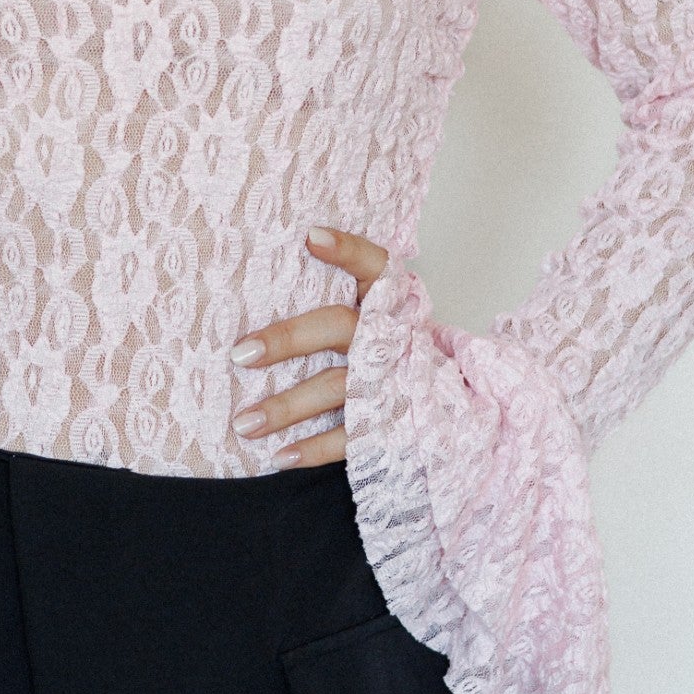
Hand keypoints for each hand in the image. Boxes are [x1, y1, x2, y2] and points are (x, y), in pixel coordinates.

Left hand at [229, 225, 389, 467]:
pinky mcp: (388, 424)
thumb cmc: (391, 348)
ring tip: (243, 423)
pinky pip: (349, 439)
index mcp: (390, 303)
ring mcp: (390, 383)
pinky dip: (313, 450)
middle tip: (240, 354)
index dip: (347, 250)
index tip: (311, 237)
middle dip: (287, 340)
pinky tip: (279, 456)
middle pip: (338, 328)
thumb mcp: (379, 313)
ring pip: (335, 389)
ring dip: (286, 407)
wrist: (452, 406)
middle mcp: (390, 338)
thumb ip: (344, 292)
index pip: (375, 266)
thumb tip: (287, 258)